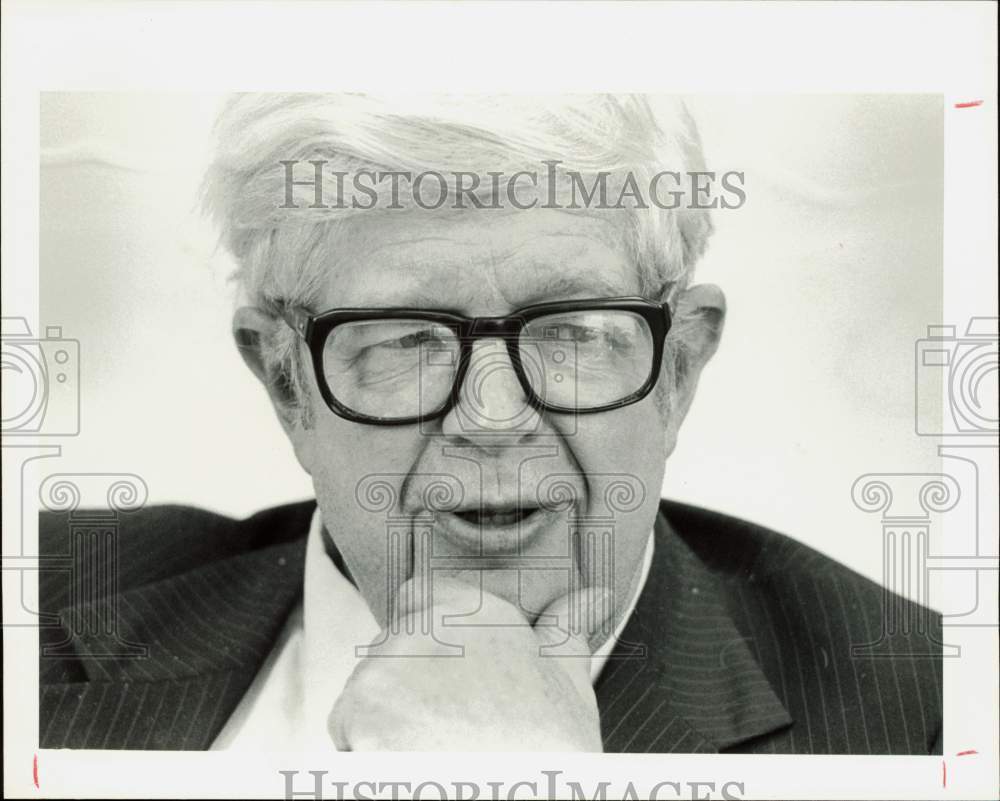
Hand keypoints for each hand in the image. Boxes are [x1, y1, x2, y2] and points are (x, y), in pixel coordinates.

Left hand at [329, 577, 612, 750]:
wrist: (525, 794)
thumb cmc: (549, 751)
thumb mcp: (566, 684)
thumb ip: (564, 629)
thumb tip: (592, 595)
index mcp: (476, 609)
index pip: (420, 595)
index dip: (430, 639)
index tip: (448, 679)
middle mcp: (426, 624)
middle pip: (391, 648)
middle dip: (408, 684)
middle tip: (451, 726)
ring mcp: (387, 666)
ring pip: (368, 692)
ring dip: (387, 719)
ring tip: (436, 751)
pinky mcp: (357, 711)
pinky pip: (347, 732)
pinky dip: (369, 753)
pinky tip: (413, 765)